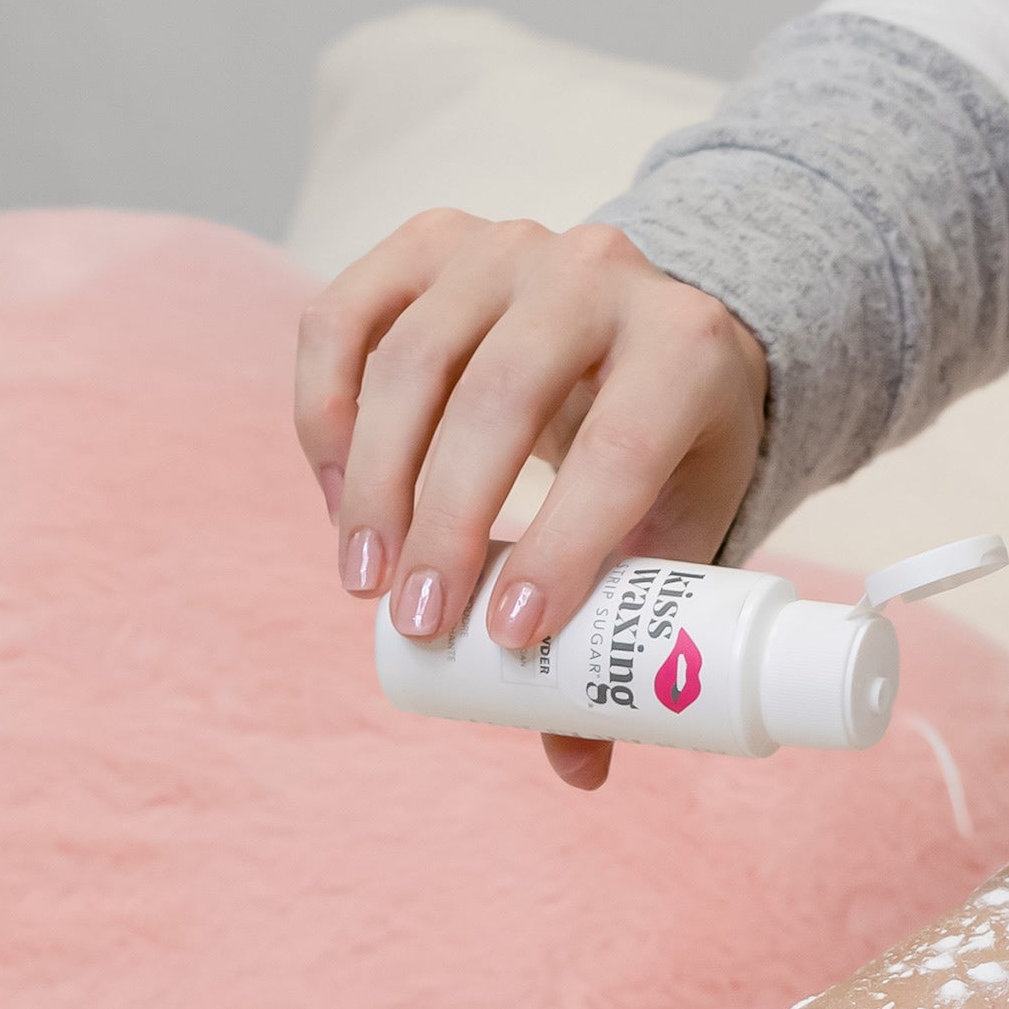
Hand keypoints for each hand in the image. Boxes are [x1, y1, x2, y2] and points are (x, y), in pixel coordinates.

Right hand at [295, 211, 767, 788]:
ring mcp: (503, 246)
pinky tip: (334, 497)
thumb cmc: (665, 449)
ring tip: (367, 579)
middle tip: (420, 626)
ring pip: (411, 361)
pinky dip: (323, 412)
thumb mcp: (675, 529)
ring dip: (373, 483)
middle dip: (447, 525)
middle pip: (498, 401)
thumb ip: (629, 637)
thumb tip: (579, 769)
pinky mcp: (427, 240)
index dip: (560, 546)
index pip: (616, 450)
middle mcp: (595, 274)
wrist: (646, 331)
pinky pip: (342, 317)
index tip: (507, 638)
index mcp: (684, 348)